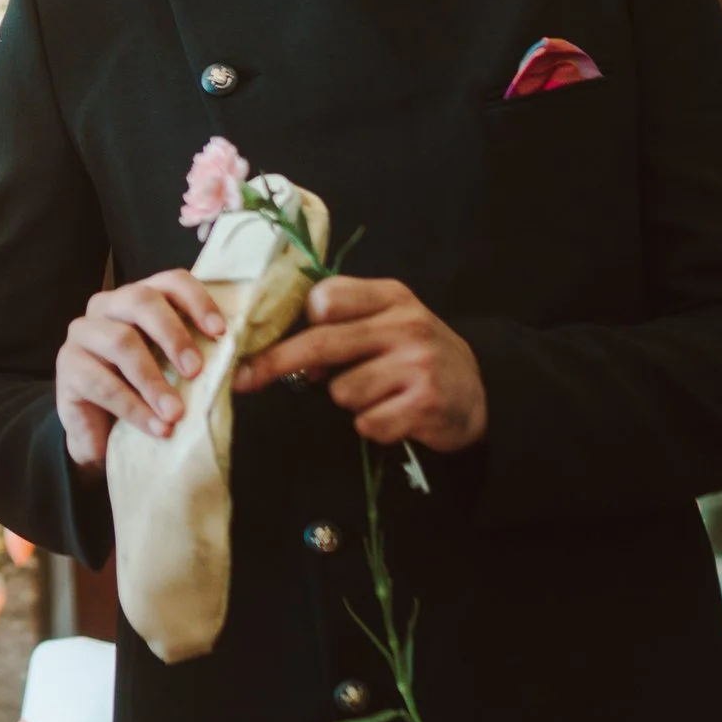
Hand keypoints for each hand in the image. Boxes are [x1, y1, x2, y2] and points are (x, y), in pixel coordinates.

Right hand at [55, 270, 224, 467]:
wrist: (103, 434)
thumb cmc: (145, 393)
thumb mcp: (174, 371)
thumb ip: (198, 357)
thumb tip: (240, 358)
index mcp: (138, 298)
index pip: (169, 281)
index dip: (196, 301)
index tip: (220, 332)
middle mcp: (106, 306)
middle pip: (141, 301)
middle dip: (173, 335)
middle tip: (196, 371)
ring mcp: (82, 334)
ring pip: (120, 341)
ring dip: (153, 380)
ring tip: (176, 413)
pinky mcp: (67, 367)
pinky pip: (101, 383)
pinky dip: (134, 408)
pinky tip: (157, 428)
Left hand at [238, 276, 487, 450]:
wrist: (479, 391)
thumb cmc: (415, 354)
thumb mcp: (388, 320)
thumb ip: (342, 324)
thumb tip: (282, 352)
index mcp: (391, 296)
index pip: (325, 298)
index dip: (297, 321)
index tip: (273, 338)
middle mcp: (405, 325)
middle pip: (320, 344)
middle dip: (273, 364)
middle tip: (241, 379)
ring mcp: (417, 364)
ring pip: (341, 392)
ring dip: (349, 400)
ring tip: (379, 393)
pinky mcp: (423, 405)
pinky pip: (367, 423)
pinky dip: (373, 425)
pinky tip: (394, 414)